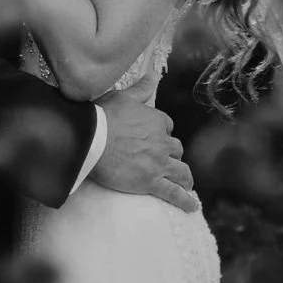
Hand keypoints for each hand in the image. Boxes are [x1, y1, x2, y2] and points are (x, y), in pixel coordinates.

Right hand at [90, 76, 198, 212]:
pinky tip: (191, 206)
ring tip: (186, 183)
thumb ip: (141, 88)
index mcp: (157, 121)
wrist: (92, 139)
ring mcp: (158, 163)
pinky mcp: (150, 182)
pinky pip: (174, 193)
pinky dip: (185, 201)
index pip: (168, 127)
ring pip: (181, 171)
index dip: (163, 132)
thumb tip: (152, 75)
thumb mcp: (123, 96)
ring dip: (185, 177)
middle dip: (173, 154)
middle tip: (167, 160)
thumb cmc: (104, 116)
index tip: (156, 137)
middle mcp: (162, 142)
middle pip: (176, 150)